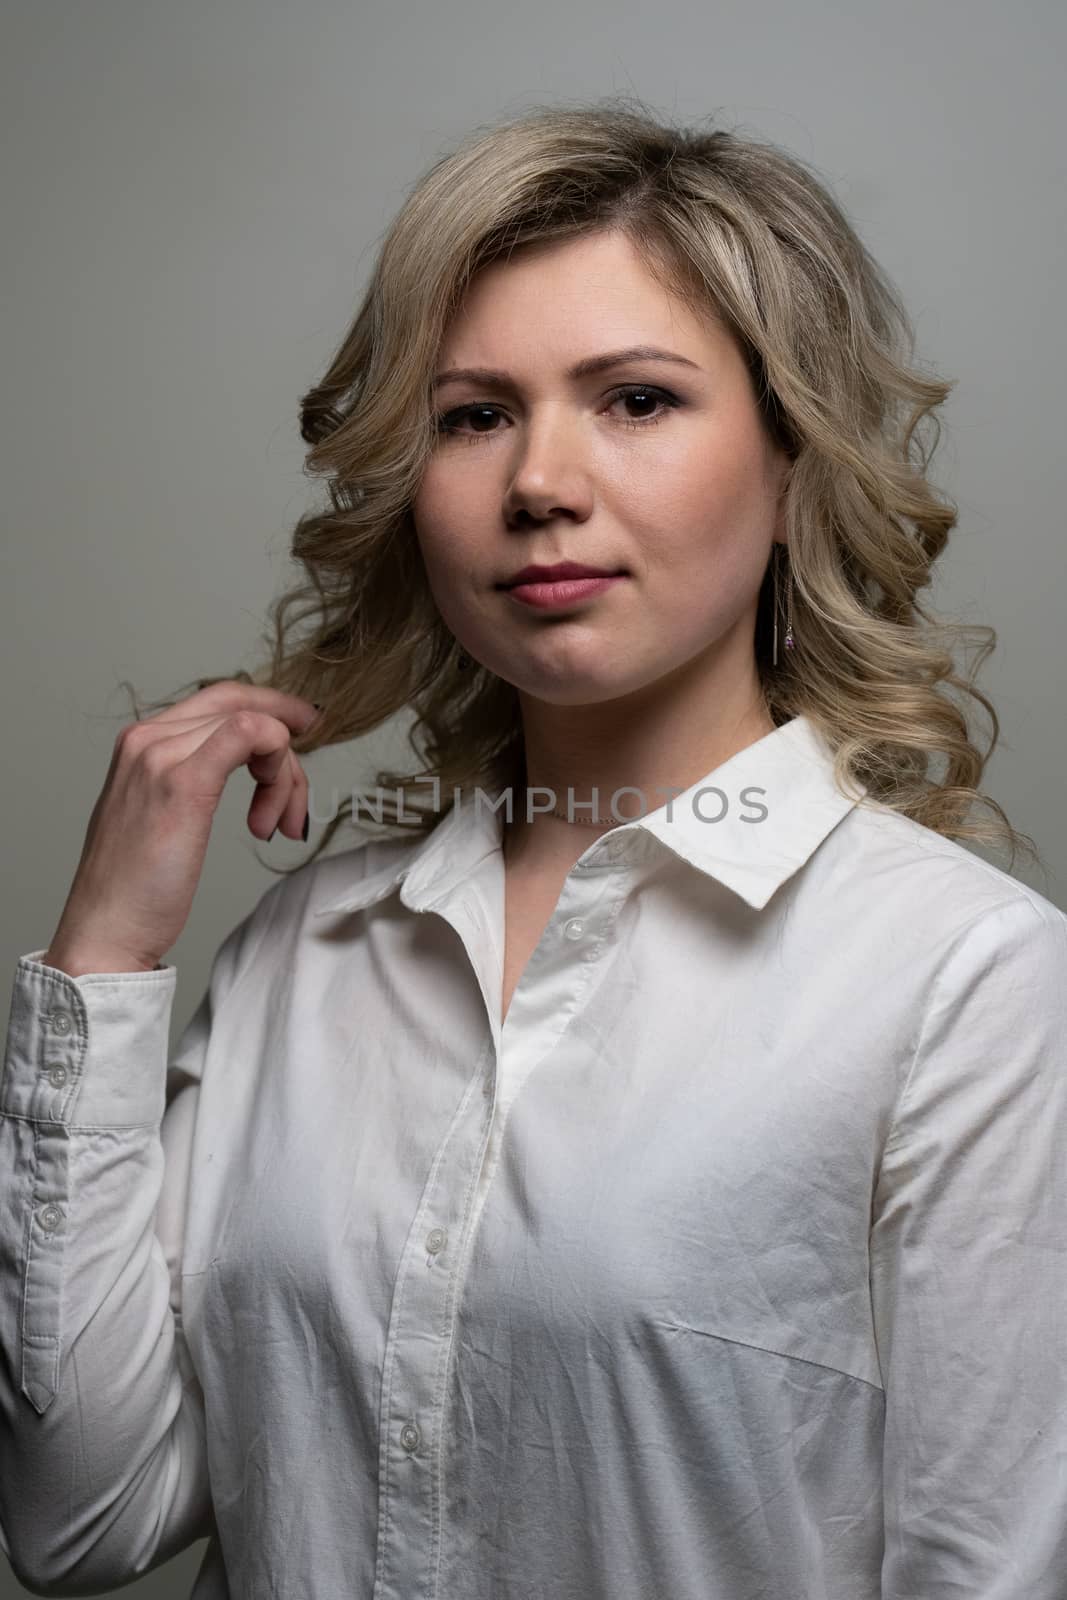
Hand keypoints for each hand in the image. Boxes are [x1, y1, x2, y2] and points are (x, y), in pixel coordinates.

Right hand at [41, 681, 318, 974]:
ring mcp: (161, 756)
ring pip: (253, 724)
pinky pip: (249, 736)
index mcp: (140, 744)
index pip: (217, 700)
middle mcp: (147, 739)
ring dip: (283, 775)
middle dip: (286, 733)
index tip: (300, 733)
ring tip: (273, 826)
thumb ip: (192, 778)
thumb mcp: (162, 815)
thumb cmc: (134, 889)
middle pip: (238, 704)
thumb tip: (246, 763)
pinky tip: (271, 817)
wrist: (105, 931)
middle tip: (305, 772)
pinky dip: (278, 767)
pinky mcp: (184, 783)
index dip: (268, 709)